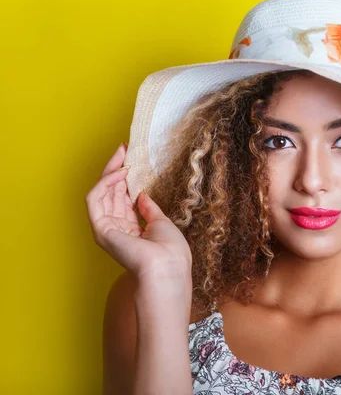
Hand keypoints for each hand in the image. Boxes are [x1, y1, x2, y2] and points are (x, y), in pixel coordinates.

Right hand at [85, 143, 192, 281]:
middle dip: (115, 169)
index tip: (130, 159)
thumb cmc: (170, 251)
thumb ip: (148, 208)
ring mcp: (106, 229)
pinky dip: (104, 183)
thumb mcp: (161, 222)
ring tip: (122, 155)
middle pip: (110, 193)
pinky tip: (119, 172)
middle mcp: (116, 229)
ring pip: (100, 193)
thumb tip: (141, 195)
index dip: (125, 178)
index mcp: (130, 230)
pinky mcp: (100, 229)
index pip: (122, 198)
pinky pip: (95, 199)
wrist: (167, 268)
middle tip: (123, 148)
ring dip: (109, 171)